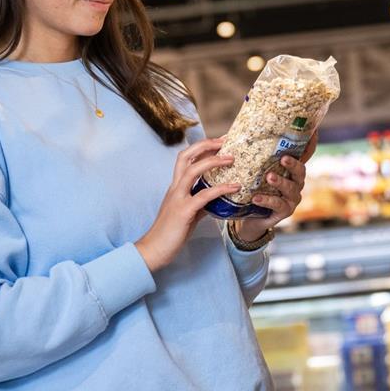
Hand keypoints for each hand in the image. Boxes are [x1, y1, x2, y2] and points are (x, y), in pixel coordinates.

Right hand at [136, 137, 240, 272]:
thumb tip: (217, 198)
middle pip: (185, 156)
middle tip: (225, 140)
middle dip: (205, 145)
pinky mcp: (184, 211)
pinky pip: (204, 195)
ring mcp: (178, 198)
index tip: (219, 142)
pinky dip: (221, 189)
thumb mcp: (188, 213)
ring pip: (192, 170)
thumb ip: (201, 203)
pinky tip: (235, 187)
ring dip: (213, 161)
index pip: (185, 159)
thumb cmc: (170, 233)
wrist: (154, 250)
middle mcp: (175, 188)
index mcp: (175, 187)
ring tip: (232, 158)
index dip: (201, 148)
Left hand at [237, 131, 317, 239]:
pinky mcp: (285, 212)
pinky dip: (267, 200)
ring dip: (280, 182)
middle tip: (283, 158)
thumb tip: (236, 133)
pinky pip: (278, 205)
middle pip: (300, 172)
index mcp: (291, 170)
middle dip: (293, 164)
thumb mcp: (257, 172)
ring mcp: (292, 198)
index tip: (313, 134)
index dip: (310, 145)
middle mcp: (295, 183)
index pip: (304, 156)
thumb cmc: (255, 189)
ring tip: (269, 177)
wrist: (250, 217)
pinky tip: (256, 198)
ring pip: (291, 189)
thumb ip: (255, 157)